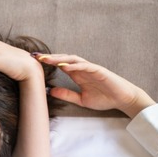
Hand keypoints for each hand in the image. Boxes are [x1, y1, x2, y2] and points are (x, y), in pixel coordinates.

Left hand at [35, 53, 155, 117]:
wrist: (122, 99)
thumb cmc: (104, 98)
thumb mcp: (80, 99)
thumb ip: (67, 95)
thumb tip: (50, 91)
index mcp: (77, 75)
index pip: (60, 65)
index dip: (48, 63)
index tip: (34, 62)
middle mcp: (82, 69)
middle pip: (63, 59)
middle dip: (50, 58)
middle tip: (35, 57)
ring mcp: (91, 68)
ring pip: (73, 59)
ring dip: (59, 58)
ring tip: (46, 59)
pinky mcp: (99, 70)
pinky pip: (85, 66)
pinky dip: (74, 65)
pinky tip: (64, 66)